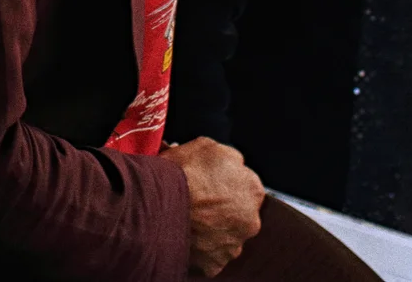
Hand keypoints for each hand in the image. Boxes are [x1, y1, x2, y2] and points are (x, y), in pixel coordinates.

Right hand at [163, 137, 263, 277]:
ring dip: (212, 229)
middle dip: (223, 209)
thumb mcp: (208, 146)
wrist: (158, 205)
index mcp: (253, 189)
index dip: (226, 183)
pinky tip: (185, 234)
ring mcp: (233, 245)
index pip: (246, 186)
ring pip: (225, 236)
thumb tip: (231, 164)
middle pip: (239, 214)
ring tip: (188, 219)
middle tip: (199, 202)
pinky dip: (199, 247)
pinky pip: (209, 255)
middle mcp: (250, 221)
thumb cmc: (182, 173)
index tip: (210, 184)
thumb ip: (229, 158)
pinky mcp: (214, 264)